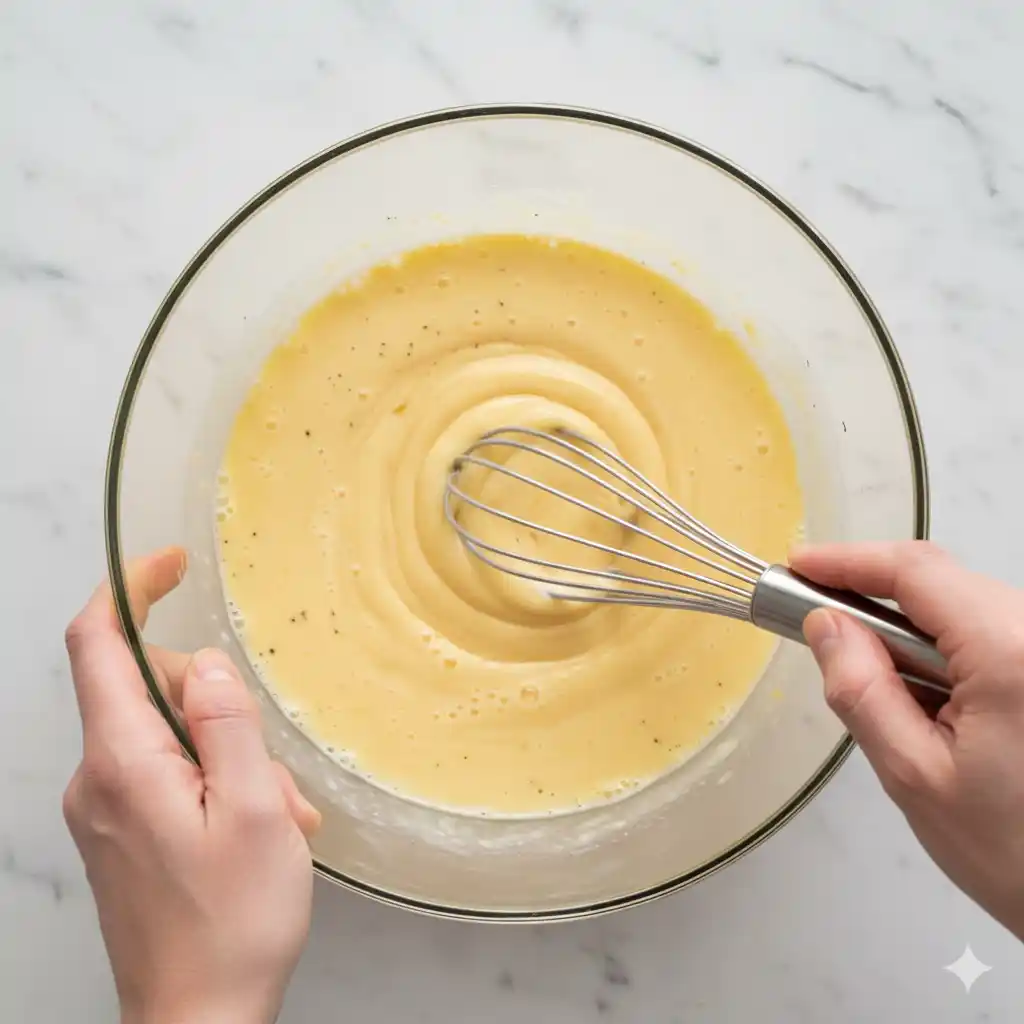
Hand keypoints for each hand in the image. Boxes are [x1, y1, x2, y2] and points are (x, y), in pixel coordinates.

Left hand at [63, 548, 320, 1023]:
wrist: (197, 1021)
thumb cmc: (232, 923)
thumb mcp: (254, 810)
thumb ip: (226, 722)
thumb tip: (200, 660)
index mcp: (122, 762)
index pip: (98, 644)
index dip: (127, 588)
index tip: (170, 561)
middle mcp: (97, 780)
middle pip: (144, 688)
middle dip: (214, 703)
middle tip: (272, 769)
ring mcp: (103, 810)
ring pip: (163, 735)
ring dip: (224, 753)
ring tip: (274, 815)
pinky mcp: (117, 834)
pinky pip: (160, 774)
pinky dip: (209, 780)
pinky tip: (250, 827)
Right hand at [792, 541, 1023, 940]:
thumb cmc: (1017, 854)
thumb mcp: (915, 776)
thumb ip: (862, 691)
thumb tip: (825, 625)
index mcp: (1012, 654)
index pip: (918, 573)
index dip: (850, 561)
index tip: (800, 566)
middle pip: (943, 582)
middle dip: (874, 595)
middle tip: (817, 625)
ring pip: (966, 606)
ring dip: (910, 629)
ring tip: (880, 685)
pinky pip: (992, 632)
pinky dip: (946, 648)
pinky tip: (928, 695)